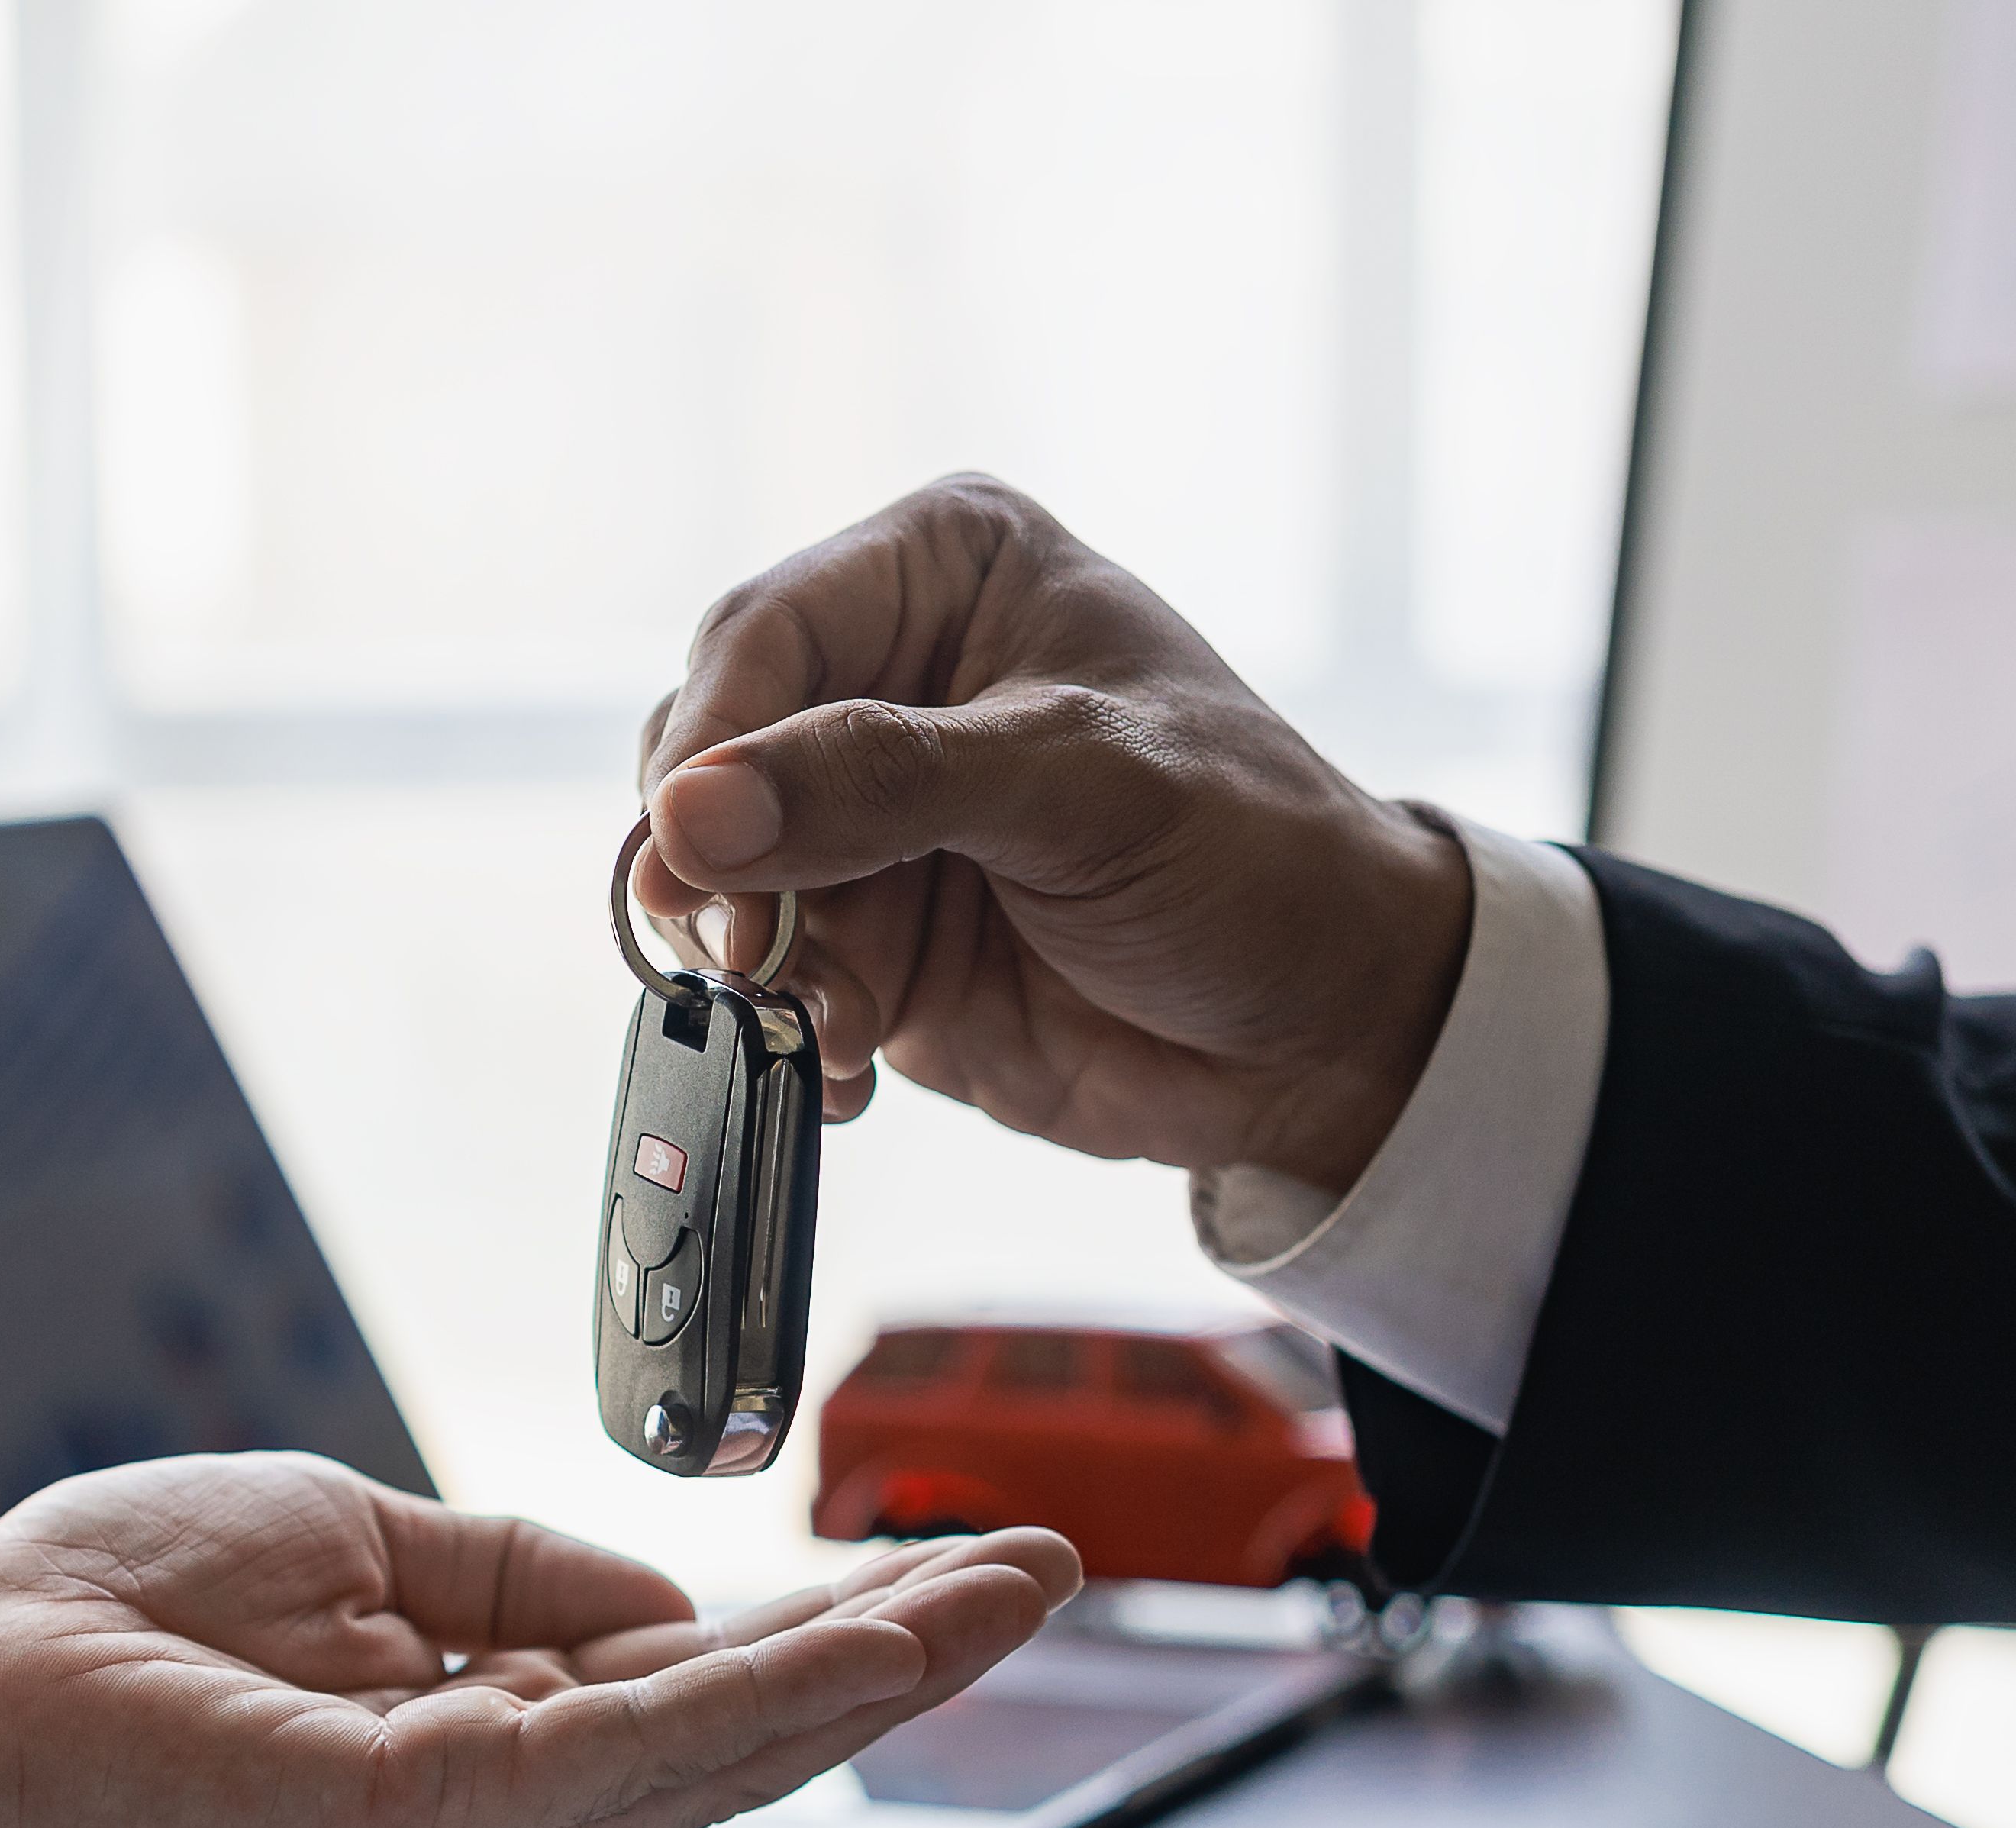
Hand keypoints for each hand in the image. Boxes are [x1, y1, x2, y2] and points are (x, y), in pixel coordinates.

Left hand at [0, 1452, 1078, 1827]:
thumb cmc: (95, 1610)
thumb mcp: (353, 1545)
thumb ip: (514, 1578)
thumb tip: (665, 1601)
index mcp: (471, 1756)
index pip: (695, 1701)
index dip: (842, 1644)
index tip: (968, 1571)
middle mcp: (481, 1824)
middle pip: (738, 1747)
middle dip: (904, 1664)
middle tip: (1047, 1576)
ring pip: (702, 1762)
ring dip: (864, 1681)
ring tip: (992, 1600)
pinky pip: (596, 1760)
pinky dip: (731, 1704)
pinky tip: (840, 1652)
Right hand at [632, 473, 1470, 1195]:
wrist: (1324, 1030)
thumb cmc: (1254, 855)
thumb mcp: (1082, 787)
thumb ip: (883, 784)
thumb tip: (691, 814)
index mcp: (944, 574)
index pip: (762, 635)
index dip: (710, 744)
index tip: (691, 849)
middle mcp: (889, 682)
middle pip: (712, 758)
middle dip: (725, 868)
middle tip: (759, 951)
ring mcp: (871, 817)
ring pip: (721, 881)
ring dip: (762, 968)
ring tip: (839, 1022)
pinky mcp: (869, 935)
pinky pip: (766, 978)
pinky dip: (787, 1029)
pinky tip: (846, 1064)